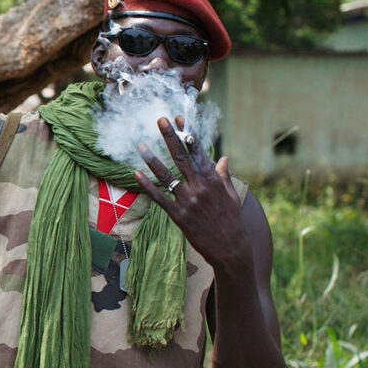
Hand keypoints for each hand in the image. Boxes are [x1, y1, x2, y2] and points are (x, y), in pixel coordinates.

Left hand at [134, 116, 250, 267]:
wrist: (231, 249)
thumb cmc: (232, 221)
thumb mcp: (231, 195)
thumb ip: (224, 176)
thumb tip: (223, 158)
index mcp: (214, 180)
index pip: (198, 152)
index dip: (188, 134)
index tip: (180, 119)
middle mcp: (200, 187)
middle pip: (182, 157)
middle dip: (171, 137)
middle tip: (160, 120)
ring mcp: (189, 201)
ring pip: (167, 176)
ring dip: (152, 159)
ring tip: (139, 144)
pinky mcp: (179, 216)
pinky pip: (160, 198)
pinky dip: (147, 186)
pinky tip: (135, 174)